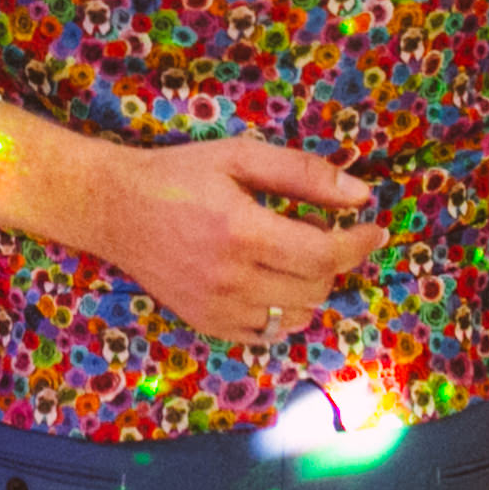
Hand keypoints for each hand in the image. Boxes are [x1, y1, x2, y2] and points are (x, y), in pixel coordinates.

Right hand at [88, 137, 389, 342]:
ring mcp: (217, 308)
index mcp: (240, 230)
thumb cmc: (179, 174)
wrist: (114, 209)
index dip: (357, 243)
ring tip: (293, 255)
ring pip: (297, 316)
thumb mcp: (239, 156)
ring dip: (312, 287)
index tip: (374, 229)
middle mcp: (230, 278)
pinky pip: (268, 333)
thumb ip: (302, 173)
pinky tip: (272, 280)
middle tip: (321, 230)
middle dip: (334, 259)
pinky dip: (284, 311)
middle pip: (316, 287)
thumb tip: (361, 196)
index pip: (323, 254)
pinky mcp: (207, 324)